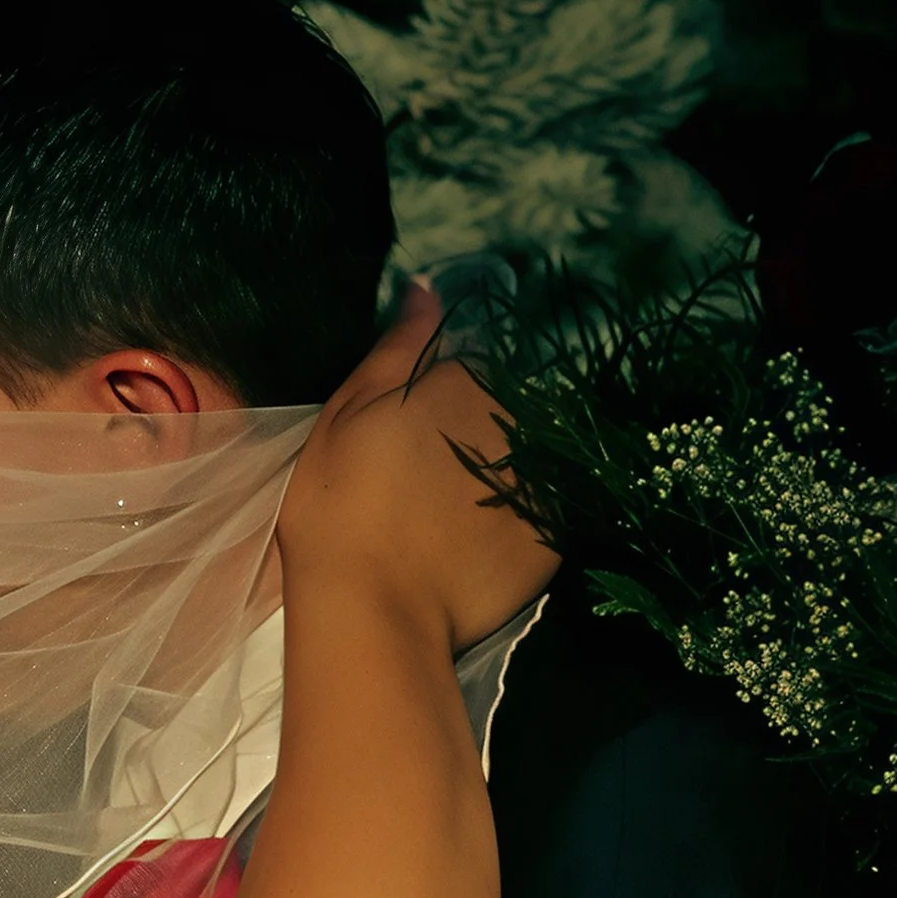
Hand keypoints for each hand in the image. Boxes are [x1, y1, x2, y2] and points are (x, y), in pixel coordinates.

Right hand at [278, 282, 559, 649]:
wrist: (373, 610)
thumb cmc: (340, 508)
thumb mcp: (346, 414)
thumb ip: (395, 348)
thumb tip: (426, 287)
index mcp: (464, 382)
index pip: (468, 371)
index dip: (435, 405)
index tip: (406, 443)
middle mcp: (516, 420)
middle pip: (503, 414)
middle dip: (473, 439)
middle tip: (421, 490)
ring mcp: (543, 479)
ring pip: (526, 462)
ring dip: (499, 479)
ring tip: (448, 525)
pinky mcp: (556, 536)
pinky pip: (542, 515)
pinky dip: (514, 526)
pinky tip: (473, 552)